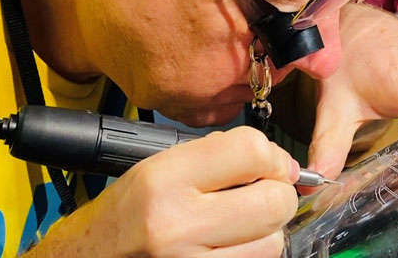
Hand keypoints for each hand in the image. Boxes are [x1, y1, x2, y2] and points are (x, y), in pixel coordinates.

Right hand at [24, 127, 298, 257]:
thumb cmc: (119, 218)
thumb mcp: (153, 171)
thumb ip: (214, 158)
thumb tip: (276, 161)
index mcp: (163, 179)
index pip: (251, 151)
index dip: (274, 158)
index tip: (273, 166)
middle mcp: (177, 225)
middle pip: (273, 203)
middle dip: (278, 197)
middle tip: (265, 196)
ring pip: (273, 245)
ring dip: (266, 234)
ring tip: (241, 228)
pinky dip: (251, 256)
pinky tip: (230, 248)